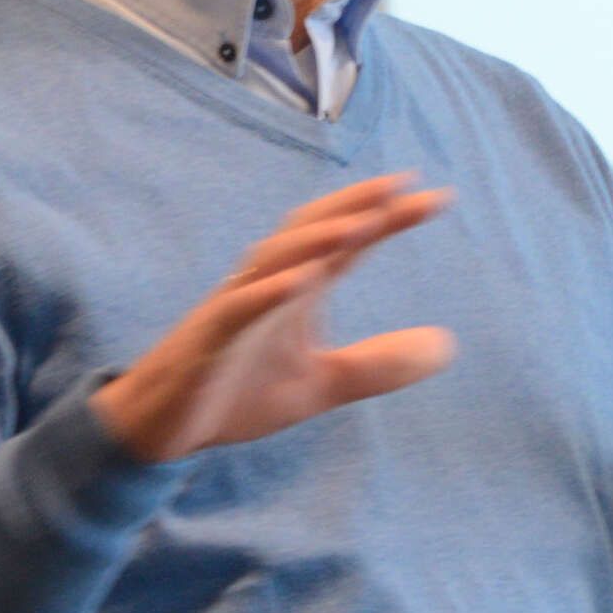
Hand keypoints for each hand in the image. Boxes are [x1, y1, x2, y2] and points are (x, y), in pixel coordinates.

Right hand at [90, 173, 455, 462]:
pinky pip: (239, 308)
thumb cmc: (238, 392)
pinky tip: (302, 281)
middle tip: (401, 185)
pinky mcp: (209, 340)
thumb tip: (448, 347)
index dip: (388, 218)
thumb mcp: (322, 385)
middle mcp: (266, 284)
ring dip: (316, 239)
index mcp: (295, 288)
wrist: (164, 427)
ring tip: (361, 224)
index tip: (436, 197)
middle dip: (353, 204)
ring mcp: (234, 307)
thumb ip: (379, 365)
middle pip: (310, 230)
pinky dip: (269, 291)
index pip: (348, 243)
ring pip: (275, 260)